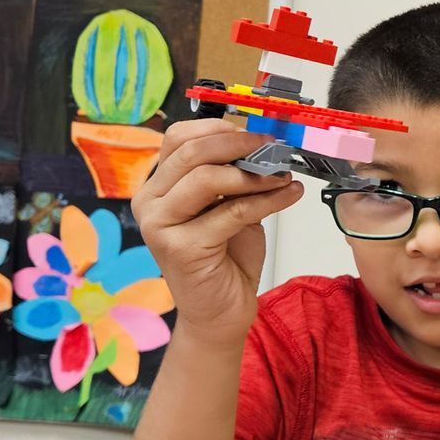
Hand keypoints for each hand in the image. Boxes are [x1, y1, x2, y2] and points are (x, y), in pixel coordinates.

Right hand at [132, 119, 303, 341]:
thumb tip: (265, 144)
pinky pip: (231, 212)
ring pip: (208, 179)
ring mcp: (160, 225)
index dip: (219, 129)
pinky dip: (267, 200)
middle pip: (192, 153)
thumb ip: (234, 176)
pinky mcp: (180, 248)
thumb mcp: (229, 205)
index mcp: (158, 185)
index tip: (256, 133)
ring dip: (254, 174)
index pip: (179, 138)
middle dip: (240, 145)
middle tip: (275, 148)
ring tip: (283, 175)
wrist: (221, 311)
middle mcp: (150, 202)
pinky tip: (290, 195)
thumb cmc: (226, 256)